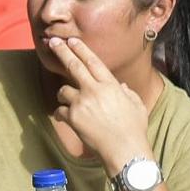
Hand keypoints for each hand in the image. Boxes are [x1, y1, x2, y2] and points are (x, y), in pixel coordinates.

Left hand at [48, 36, 151, 172]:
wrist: (124, 149)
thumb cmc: (134, 128)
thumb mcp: (137, 105)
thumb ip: (127, 92)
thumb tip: (119, 86)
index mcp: (111, 86)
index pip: (93, 62)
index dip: (81, 50)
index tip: (72, 41)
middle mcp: (94, 91)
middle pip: (73, 66)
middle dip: (62, 52)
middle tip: (52, 42)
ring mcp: (81, 103)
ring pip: (63, 91)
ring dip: (65, 95)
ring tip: (72, 102)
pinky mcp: (72, 118)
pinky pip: (61, 110)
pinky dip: (63, 114)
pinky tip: (69, 119)